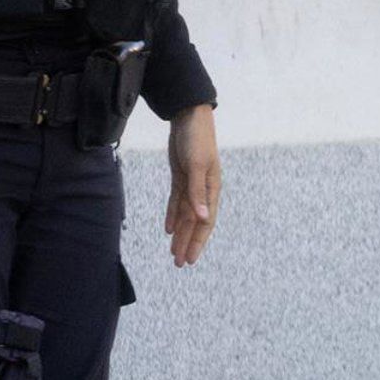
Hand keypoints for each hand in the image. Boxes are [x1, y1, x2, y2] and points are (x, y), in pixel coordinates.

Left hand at [165, 104, 221, 267]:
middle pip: (194, 223)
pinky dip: (173, 215)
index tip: (190, 259)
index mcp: (211, 189)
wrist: (189, 116)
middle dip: (187, 243)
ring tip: (173, 252)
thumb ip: (198, 192)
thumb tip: (202, 218)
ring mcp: (192, 184)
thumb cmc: (197, 139)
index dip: (198, 242)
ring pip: (185, 215)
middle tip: (180, 263)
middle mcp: (203, 190)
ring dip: (180, 233)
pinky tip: (168, 229)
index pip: (205, 222)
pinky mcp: (182, 177)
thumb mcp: (197, 166)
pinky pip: (177, 202)